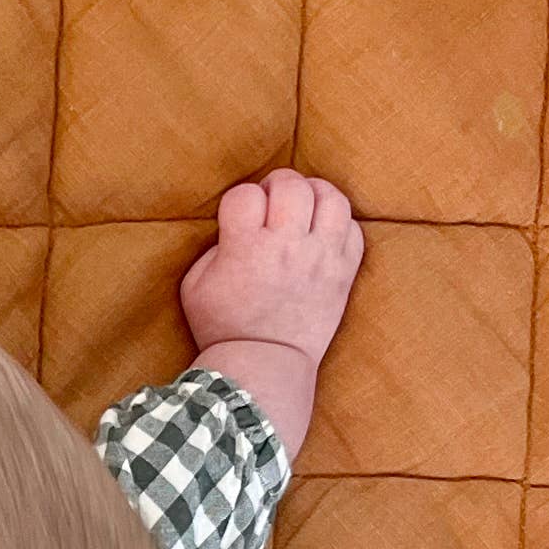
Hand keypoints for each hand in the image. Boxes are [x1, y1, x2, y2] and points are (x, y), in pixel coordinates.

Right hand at [180, 170, 362, 455]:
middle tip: (271, 201)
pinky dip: (339, 221)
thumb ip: (215, 245)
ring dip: (314, 193)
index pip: (245, 194)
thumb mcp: (195, 283)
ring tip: (303, 204)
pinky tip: (323, 230)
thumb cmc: (222, 326)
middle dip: (277, 185)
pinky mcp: (344, 273)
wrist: (265, 363)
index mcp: (246, 248)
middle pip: (292, 186)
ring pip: (332, 198)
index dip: (240, 199)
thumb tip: (239, 223)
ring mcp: (322, 259)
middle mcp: (288, 248)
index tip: (239, 216)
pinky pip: (354, 228)